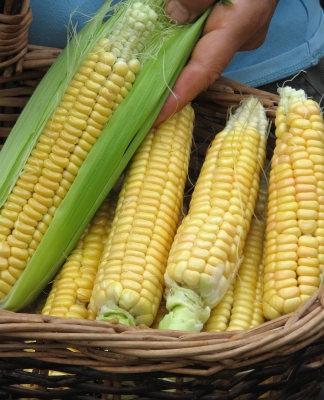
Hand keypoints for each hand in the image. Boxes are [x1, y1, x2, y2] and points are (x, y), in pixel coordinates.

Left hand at [154, 0, 278, 124]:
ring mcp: (239, 34)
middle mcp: (240, 38)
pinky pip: (207, 44)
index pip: (203, 71)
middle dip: (172, 85)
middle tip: (142, 99)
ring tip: (147, 80)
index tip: (156, 117)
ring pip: (202, 56)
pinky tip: (165, 53)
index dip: (179, 96)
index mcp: (237, 25)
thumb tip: (172, 18)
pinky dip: (186, 51)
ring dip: (176, 66)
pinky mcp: (235, 27)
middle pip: (200, 69)